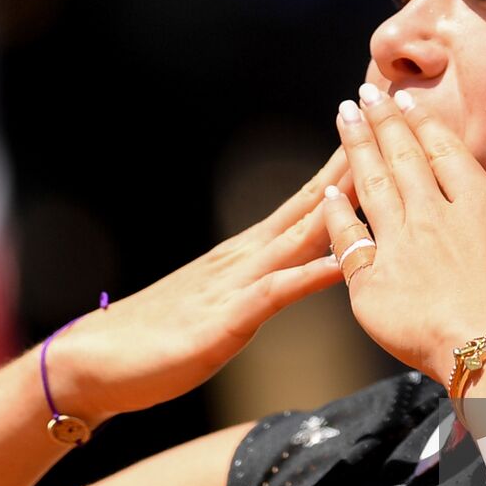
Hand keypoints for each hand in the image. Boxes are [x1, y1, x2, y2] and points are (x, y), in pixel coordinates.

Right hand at [45, 148, 356, 420]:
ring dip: (340, 203)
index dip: (345, 168)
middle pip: (312, 203)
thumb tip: (291, 273)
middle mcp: (246, 256)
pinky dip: (311, 275)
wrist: (96, 362)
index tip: (379, 135)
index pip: (307, 201)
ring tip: (376, 170)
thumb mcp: (223, 305)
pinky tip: (341, 263)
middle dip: (353, 164)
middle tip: (389, 124)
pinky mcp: (226, 320)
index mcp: (249, 252)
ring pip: (299, 236)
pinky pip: (276, 293)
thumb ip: (258, 285)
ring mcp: (236, 283)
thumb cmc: (159, 339)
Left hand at [321, 84, 485, 385]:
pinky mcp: (374, 285)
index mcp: (479, 204)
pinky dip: (336, 216)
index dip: (421, 122)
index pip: (442, 151)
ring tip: (343, 118)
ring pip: (371, 186)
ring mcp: (401, 247)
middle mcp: (434, 217)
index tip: (401, 98)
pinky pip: (349, 243)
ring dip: (355, 150)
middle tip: (362, 94)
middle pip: (401, 158)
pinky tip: (326, 195)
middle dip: (381, 122)